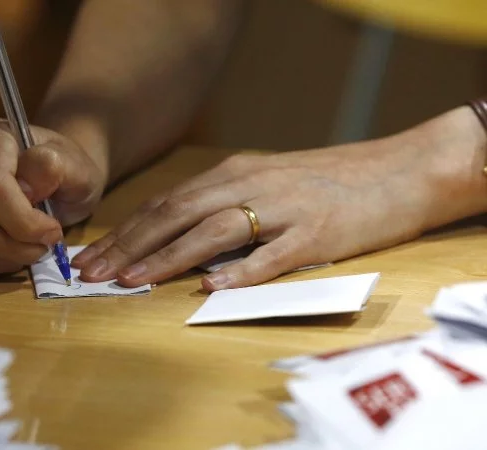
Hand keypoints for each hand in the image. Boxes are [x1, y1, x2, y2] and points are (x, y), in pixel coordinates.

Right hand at [0, 117, 106, 274]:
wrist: (59, 174)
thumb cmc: (69, 171)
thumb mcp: (78, 168)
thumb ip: (53, 169)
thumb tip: (25, 188)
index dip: (23, 221)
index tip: (54, 231)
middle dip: (14, 246)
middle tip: (45, 246)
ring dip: (2, 258)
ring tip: (31, 249)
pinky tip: (12, 255)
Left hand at [71, 122, 476, 290]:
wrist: (395, 171)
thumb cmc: (326, 181)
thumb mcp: (266, 182)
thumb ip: (225, 204)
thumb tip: (179, 236)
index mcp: (235, 173)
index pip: (167, 203)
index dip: (126, 231)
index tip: (94, 255)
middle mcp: (251, 185)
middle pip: (177, 214)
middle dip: (130, 245)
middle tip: (93, 273)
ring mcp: (283, 209)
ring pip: (214, 231)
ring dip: (169, 257)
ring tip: (133, 281)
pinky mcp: (316, 234)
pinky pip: (273, 255)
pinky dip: (241, 272)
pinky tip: (211, 288)